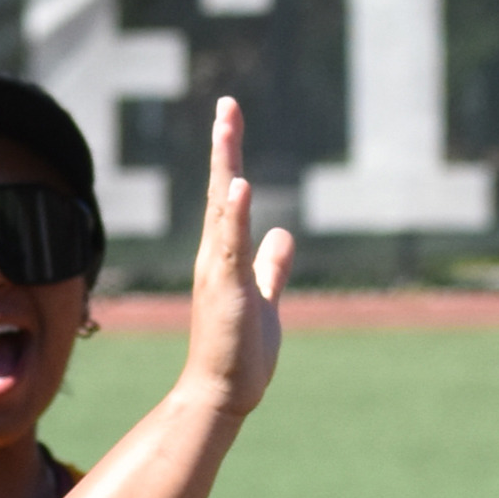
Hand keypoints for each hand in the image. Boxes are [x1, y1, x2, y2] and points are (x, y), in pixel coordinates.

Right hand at [177, 96, 291, 416]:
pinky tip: (239, 186)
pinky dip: (234, 215)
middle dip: (224, 146)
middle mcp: (215, 256)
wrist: (221, 392)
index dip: (229, 155)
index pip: (228, 196)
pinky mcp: (227, 291)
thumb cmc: (240, 351)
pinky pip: (231, 246)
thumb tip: (282, 235)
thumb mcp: (264, 298)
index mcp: (225, 256)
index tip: (230, 117)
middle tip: (227, 104)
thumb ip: (271, 266)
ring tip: (227, 127)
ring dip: (224, 167)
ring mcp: (218, 271)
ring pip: (222, 210)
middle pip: (219, 190)